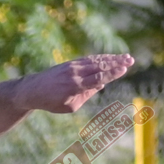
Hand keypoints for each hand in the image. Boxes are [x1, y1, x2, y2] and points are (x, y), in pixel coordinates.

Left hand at [11, 54, 134, 114]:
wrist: (32, 90)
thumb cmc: (51, 102)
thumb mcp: (69, 106)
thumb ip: (86, 95)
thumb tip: (101, 84)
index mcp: (75, 86)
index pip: (97, 78)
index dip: (112, 73)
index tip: (125, 68)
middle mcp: (75, 73)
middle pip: (99, 66)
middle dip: (116, 62)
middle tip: (131, 60)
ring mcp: (72, 66)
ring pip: (95, 60)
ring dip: (111, 58)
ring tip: (126, 57)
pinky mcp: (70, 63)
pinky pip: (88, 59)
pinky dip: (101, 58)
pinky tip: (111, 57)